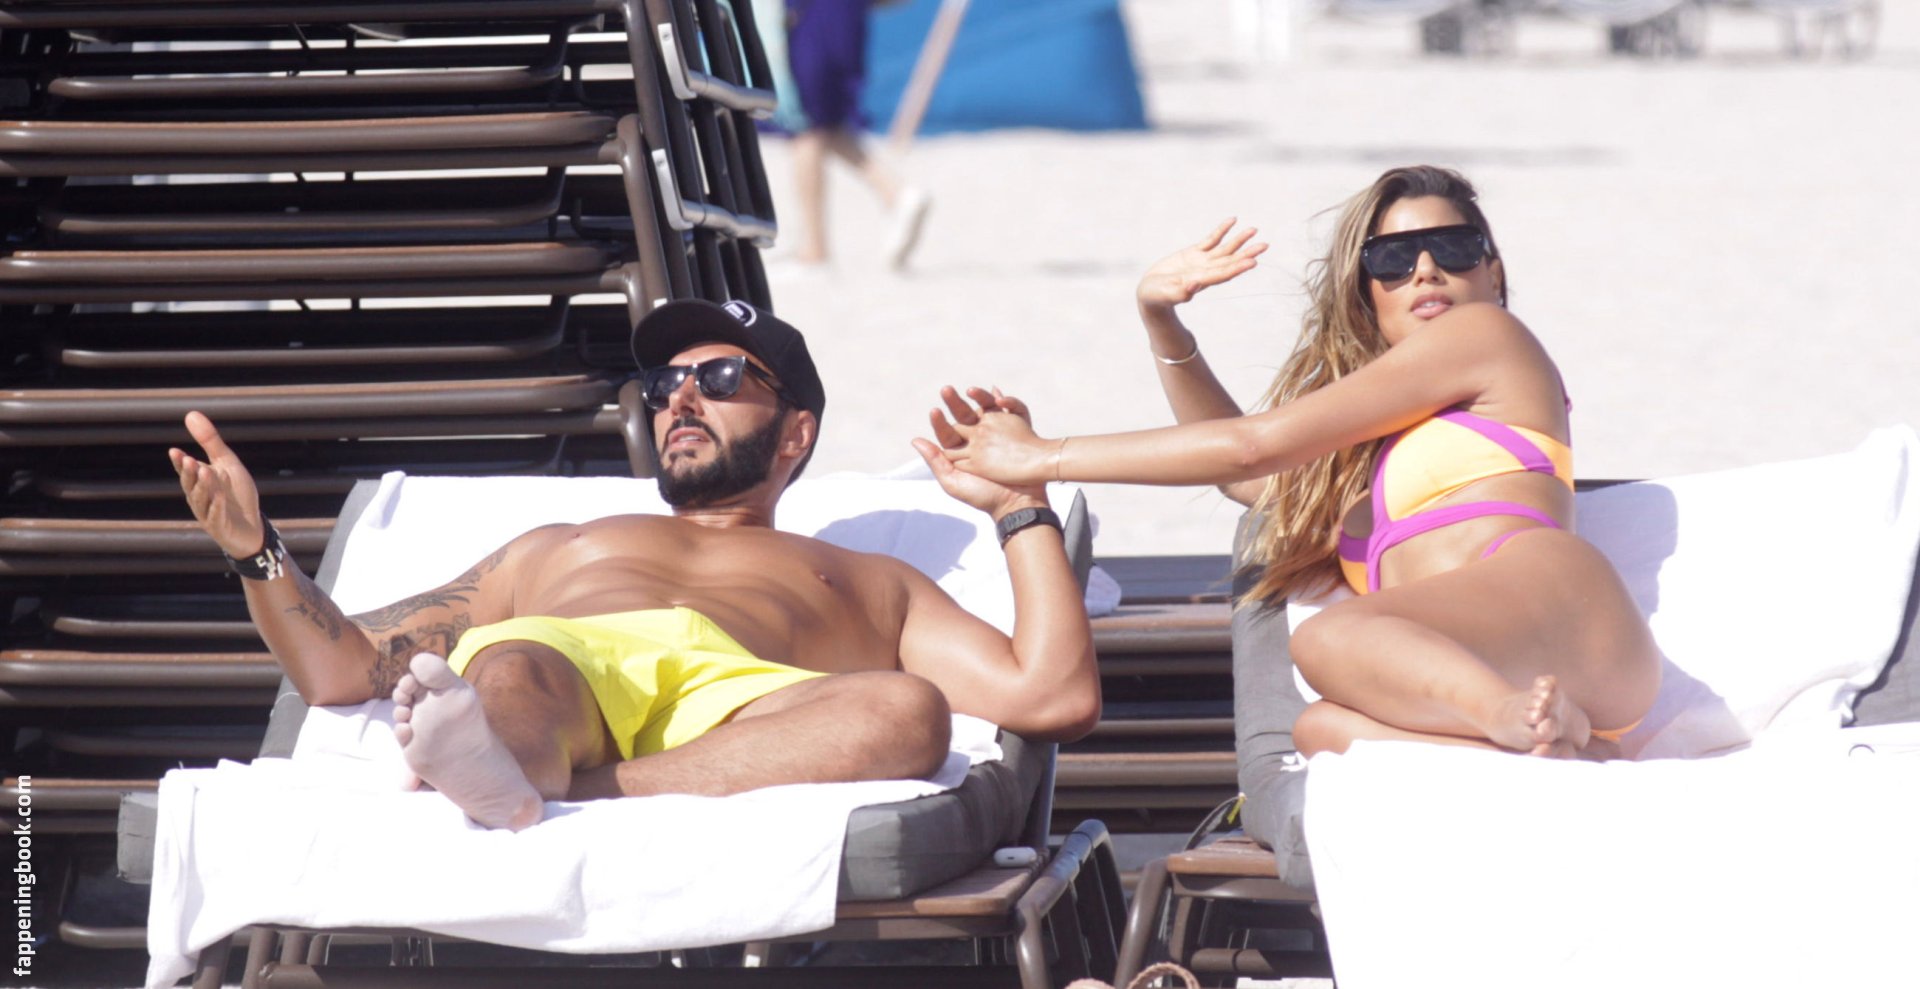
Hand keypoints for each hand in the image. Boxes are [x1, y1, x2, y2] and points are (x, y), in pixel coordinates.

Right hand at [168, 411, 267, 557]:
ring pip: (202, 499)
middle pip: (190, 485)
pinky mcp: (220, 527)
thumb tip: (191, 414)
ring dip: (203, 486)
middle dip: (189, 473)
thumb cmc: (237, 494)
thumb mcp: (227, 464)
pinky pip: (216, 516)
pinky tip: (219, 497)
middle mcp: (199, 498)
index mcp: (199, 482)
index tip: (175, 451)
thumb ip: (211, 442)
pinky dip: (217, 507)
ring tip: (205, 471)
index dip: (180, 463)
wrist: (252, 526)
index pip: (185, 471)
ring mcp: (208, 514)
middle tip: (188, 459)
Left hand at [915, 386, 1054, 514]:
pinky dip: (1003, 403)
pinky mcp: (1012, 435)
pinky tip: (997, 395)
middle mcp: (975, 443)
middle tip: (946, 390)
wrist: (1018, 503)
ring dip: (977, 398)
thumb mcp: (953, 482)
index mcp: (958, 454)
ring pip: (982, 412)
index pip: (945, 433)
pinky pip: (1006, 415)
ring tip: (970, 390)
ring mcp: (994, 438)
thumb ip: (935, 461)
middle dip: (954, 403)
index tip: (935, 411)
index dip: (939, 422)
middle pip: (962, 418)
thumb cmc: (983, 496)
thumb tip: (915, 440)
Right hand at [1137, 218, 1266, 310]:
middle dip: (1247, 253)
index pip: (1224, 274)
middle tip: (1265, 245)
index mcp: (1202, 281)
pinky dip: (1222, 230)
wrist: (1151, 292)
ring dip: (1239, 240)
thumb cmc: (1158, 297)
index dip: (1238, 267)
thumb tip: (1195, 284)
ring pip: (1224, 249)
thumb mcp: (1167, 294)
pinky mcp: (1194, 253)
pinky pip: (1211, 239)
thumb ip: (1181, 291)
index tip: (1253, 261)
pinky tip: (1232, 220)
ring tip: (1254, 230)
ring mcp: (1202, 261)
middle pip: (1230, 261)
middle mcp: (1206, 271)